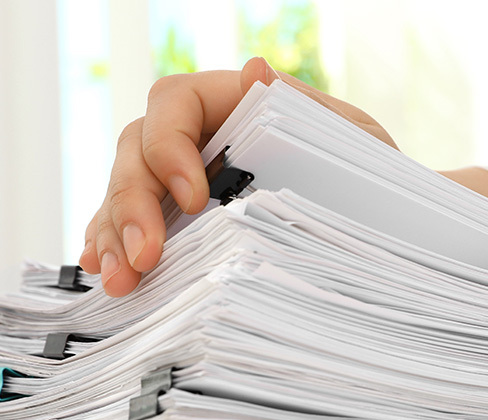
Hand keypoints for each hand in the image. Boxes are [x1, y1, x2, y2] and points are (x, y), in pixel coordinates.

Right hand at [81, 57, 397, 295]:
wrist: (381, 225)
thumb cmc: (366, 176)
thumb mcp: (351, 142)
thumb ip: (307, 110)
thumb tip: (255, 71)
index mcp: (234, 104)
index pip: (175, 104)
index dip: (170, 147)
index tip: (194, 198)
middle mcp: (198, 138)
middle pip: (137, 152)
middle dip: (133, 204)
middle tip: (145, 258)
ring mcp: (181, 180)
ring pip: (125, 192)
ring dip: (114, 234)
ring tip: (121, 280)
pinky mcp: (176, 221)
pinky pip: (128, 225)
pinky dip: (113, 245)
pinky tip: (107, 270)